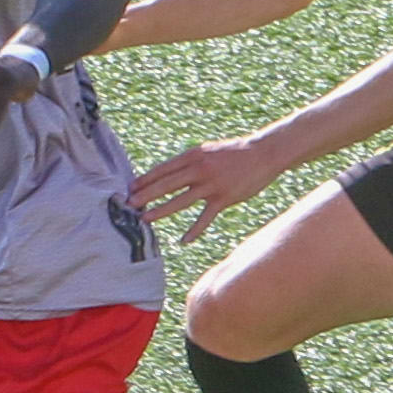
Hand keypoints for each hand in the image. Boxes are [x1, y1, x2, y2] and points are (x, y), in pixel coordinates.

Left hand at [133, 134, 289, 240]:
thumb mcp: (208, 151)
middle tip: (128, 205)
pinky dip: (194, 230)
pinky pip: (205, 218)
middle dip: (146, 195)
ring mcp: (212, 184)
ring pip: (181, 200)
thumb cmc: (234, 153)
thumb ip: (190, 162)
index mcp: (194, 155)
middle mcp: (200, 169)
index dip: (145, 179)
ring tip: (145, 219)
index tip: (130, 189)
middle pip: (167, 184)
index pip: (163, 169)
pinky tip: (183, 241)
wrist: (264, 153)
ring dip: (161, 210)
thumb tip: (168, 174)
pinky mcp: (224, 198)